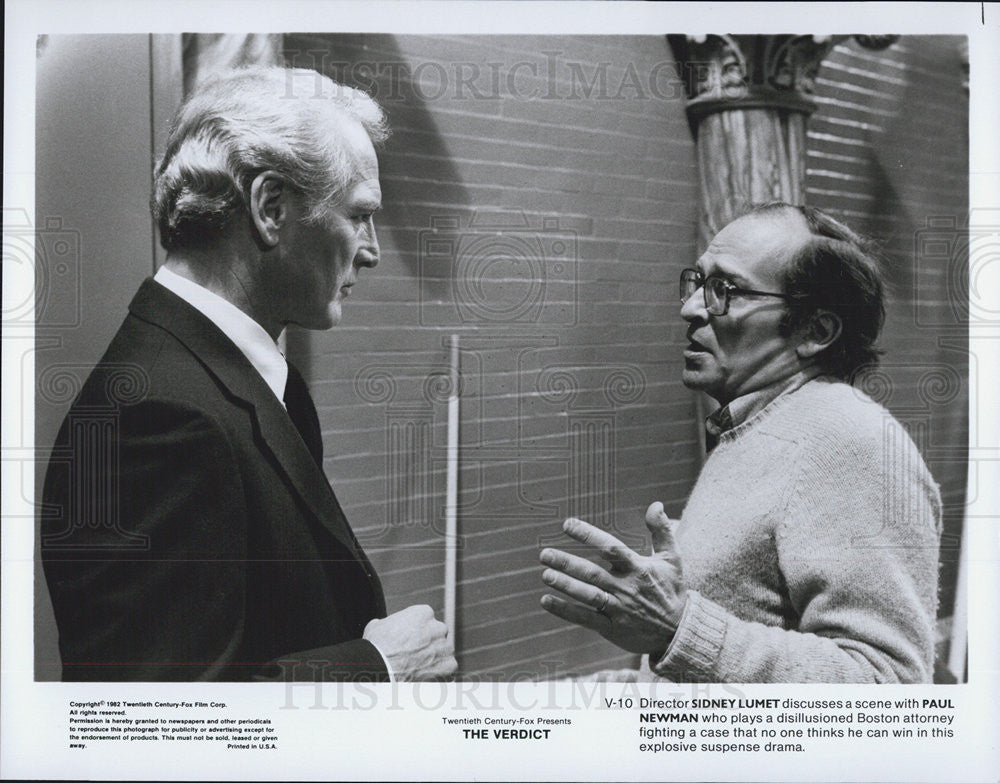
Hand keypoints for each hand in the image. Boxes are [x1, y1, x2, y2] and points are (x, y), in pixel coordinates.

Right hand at [363, 605, 456, 680]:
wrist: (380, 668)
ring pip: (444, 651)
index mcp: (423, 613)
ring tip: (419, 668)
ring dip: (436, 658)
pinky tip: (426, 677)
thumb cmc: (376, 647)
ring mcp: (444, 646)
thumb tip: (383, 625)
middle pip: (438, 634)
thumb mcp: (377, 626)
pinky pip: (448, 668)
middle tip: (415, 654)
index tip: (411, 639)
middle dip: (429, 643)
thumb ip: (388, 623)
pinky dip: (440, 674)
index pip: (427, 619)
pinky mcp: (448, 665)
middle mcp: (438, 627)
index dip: (418, 630)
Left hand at [539, 502, 686, 654]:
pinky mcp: (613, 629)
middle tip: (545, 554)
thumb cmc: (672, 590)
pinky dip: (566, 610)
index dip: (589, 535)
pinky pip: (586, 619)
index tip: (567, 524)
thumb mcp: (673, 558)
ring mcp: (619, 609)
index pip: (611, 548)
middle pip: (593, 573)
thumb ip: (662, 530)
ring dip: (566, 585)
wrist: (681, 631)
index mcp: (639, 568)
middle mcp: (627, 588)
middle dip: (568, 563)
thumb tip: (656, 504)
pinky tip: (547, 600)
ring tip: (546, 574)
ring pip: (588, 595)